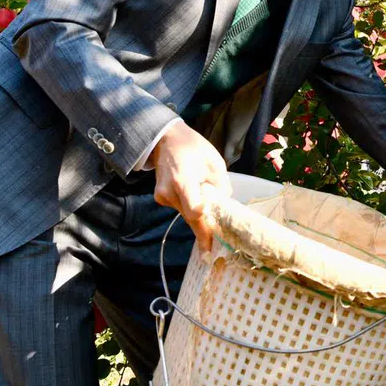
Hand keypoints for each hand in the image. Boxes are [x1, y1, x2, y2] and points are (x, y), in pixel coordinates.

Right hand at [151, 120, 232, 248]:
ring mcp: (162, 196)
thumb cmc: (193, 147)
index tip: (214, 240)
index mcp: (183, 180)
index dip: (205, 227)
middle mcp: (169, 192)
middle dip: (205, 229)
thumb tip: (225, 206)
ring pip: (186, 214)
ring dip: (199, 214)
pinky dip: (191, 206)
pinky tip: (196, 194)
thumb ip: (222, 185)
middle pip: (191, 218)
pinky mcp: (160, 198)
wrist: (165, 139)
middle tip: (214, 247)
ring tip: (209, 203)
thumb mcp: (214, 161)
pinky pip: (180, 208)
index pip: (195, 211)